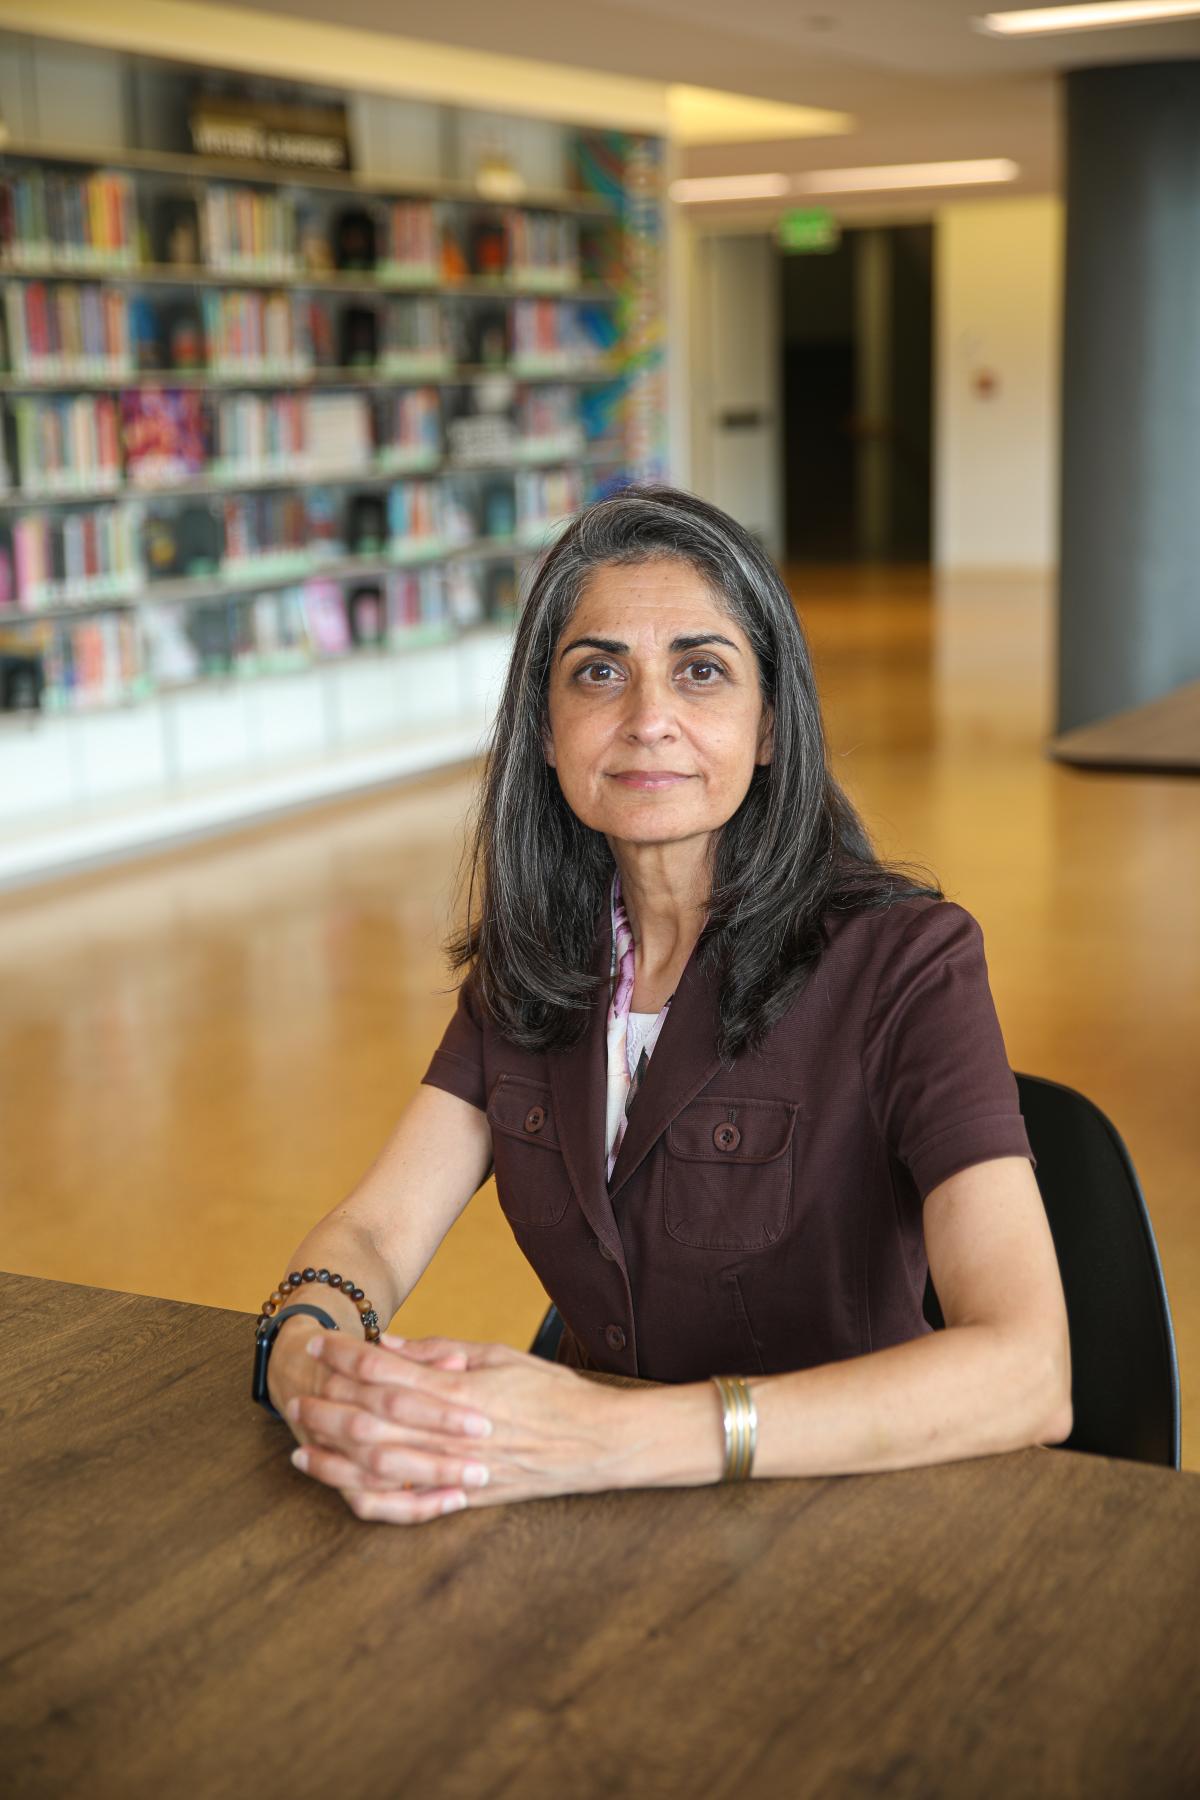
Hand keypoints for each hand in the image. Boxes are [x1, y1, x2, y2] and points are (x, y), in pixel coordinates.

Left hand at [288, 1332, 630, 1523]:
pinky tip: (345, 1490)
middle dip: (328, 1408)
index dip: (346, 1358)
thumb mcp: (498, 1355)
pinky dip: (371, 1498)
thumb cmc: (551, 1392)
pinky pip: (408, 1506)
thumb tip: (390, 1347)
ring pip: (381, 1468)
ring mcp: (457, 1470)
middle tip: (295, 1396)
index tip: (318, 1345)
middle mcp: (452, 1433)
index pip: (388, 1372)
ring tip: (301, 1448)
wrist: (597, 1443)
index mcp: (461, 1390)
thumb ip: (442, 1353)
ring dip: (336, 1458)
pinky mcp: (465, 1498)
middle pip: (373, 1422)